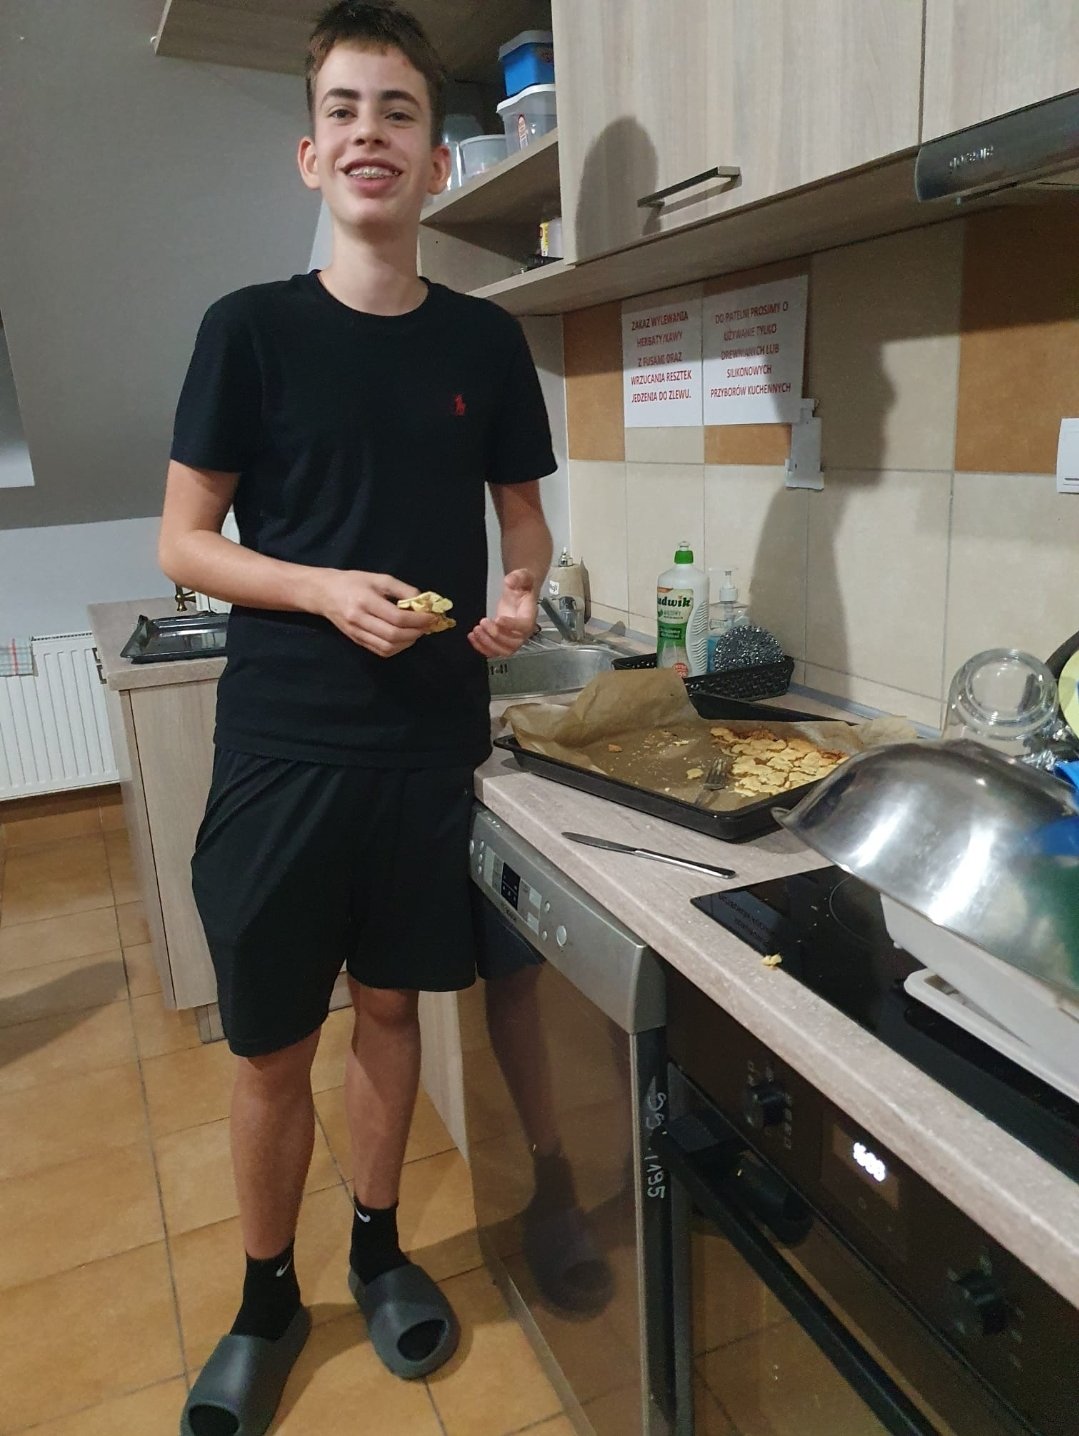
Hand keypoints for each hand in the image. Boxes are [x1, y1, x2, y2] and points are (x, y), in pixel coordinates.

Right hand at [314, 570, 433, 656]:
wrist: (324, 593)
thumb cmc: (353, 582)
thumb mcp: (379, 578)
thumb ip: (402, 590)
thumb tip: (423, 603)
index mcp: (365, 601)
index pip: (397, 617)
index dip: (419, 619)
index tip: (432, 616)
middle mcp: (359, 620)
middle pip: (393, 635)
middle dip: (416, 632)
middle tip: (427, 625)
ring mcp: (357, 633)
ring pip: (388, 647)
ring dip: (408, 642)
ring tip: (417, 631)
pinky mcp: (357, 641)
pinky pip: (381, 651)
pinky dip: (397, 647)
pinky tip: (404, 638)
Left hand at [468, 568, 536, 657]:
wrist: (519, 594)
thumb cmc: (522, 588)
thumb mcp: (523, 577)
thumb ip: (517, 577)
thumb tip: (510, 581)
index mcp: (529, 617)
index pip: (524, 626)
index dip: (511, 626)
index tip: (498, 619)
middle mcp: (523, 631)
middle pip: (513, 643)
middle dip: (496, 635)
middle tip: (483, 623)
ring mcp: (512, 638)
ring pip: (503, 650)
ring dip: (487, 643)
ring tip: (476, 630)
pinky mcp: (502, 641)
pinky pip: (493, 651)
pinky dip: (481, 647)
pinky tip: (473, 637)